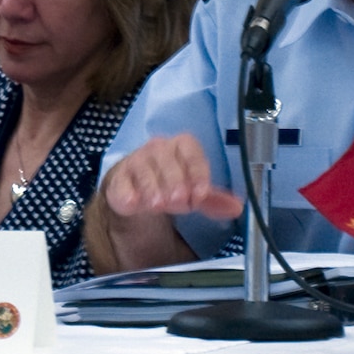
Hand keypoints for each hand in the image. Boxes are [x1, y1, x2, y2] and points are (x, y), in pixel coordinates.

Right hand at [101, 133, 243, 221]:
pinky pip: (120, 183)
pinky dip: (127, 193)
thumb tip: (237, 207)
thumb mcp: (193, 191)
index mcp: (178, 147)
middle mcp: (155, 150)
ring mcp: (134, 162)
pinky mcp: (117, 179)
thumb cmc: (169, 185)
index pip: (189, 148)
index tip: (201, 193)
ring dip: (153, 187)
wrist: (135, 191)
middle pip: (165, 158)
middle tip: (182, 202)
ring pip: (143, 169)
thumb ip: (213, 199)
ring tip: (159, 205)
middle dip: (175, 181)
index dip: (196, 170)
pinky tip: (134, 203)